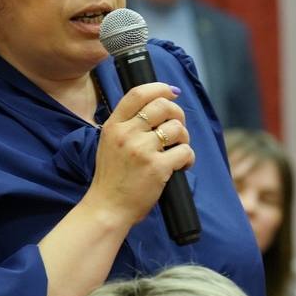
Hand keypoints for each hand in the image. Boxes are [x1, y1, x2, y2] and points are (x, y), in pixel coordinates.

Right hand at [84, 82, 193, 227]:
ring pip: (177, 128)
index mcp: (113, 126)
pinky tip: (181, 166)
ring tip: (177, 151)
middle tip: (178, 128)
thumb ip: (127, 125)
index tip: (172, 92)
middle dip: (177, 114)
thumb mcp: (109, 144)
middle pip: (162, 106)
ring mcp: (142, 150)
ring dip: (184, 138)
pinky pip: (185, 151)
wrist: (107, 208)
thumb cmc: (112, 178)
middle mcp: (127, 134)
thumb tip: (156, 106)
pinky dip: (188, 158)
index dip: (159, 88)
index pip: (137, 94)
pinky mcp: (157, 167)